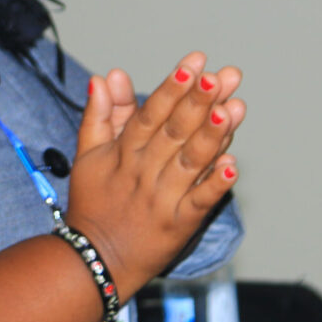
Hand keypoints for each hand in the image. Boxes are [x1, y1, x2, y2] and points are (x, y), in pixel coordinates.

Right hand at [64, 52, 245, 299]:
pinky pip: (200, 202)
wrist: (95, 258)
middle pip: (175, 131)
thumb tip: (105, 76)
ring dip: (212, 135)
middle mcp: (145, 171)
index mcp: (124, 152)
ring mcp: (164, 198)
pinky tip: (234, 166)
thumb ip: (100, 113)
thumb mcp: (88, 155)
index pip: (150, 113)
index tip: (192, 64)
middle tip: (220, 76)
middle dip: (198, 102)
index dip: (172, 87)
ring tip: (232, 109)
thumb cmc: (94, 203)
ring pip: (191, 162)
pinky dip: (216, 185)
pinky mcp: (180, 224)